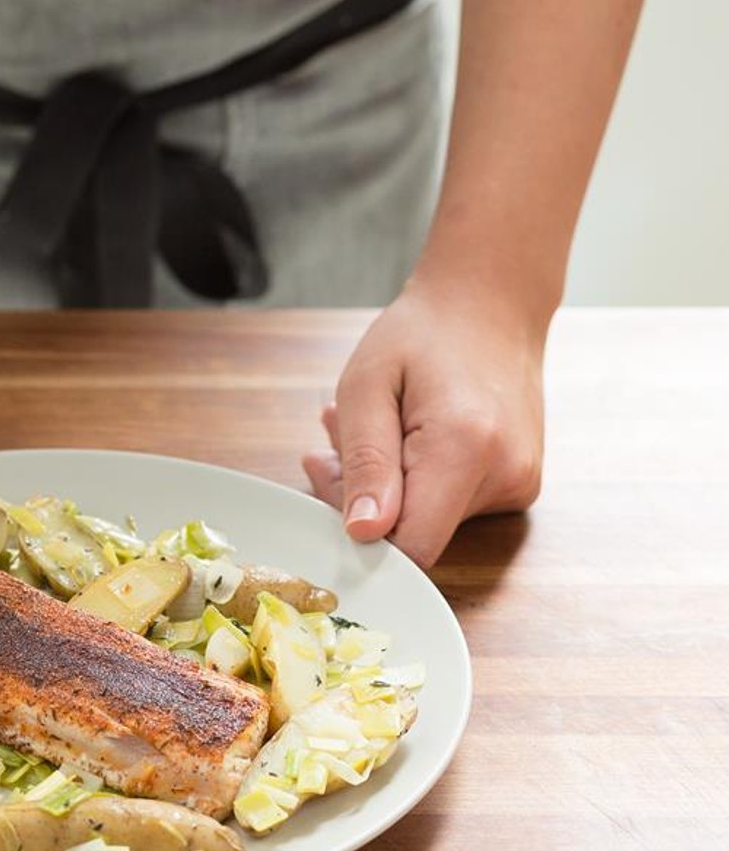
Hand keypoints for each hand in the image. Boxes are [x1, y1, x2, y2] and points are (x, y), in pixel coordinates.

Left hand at [301, 279, 546, 568]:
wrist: (491, 301)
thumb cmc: (423, 334)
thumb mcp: (367, 386)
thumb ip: (365, 462)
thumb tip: (363, 532)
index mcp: (467, 450)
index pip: (410, 549)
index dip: (361, 533)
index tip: (330, 476)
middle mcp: (505, 476)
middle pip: (414, 536)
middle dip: (362, 498)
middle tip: (334, 438)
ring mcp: (519, 484)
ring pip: (427, 521)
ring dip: (384, 484)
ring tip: (373, 424)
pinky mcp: (519, 484)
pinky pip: (449, 506)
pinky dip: (413, 480)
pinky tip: (403, 435)